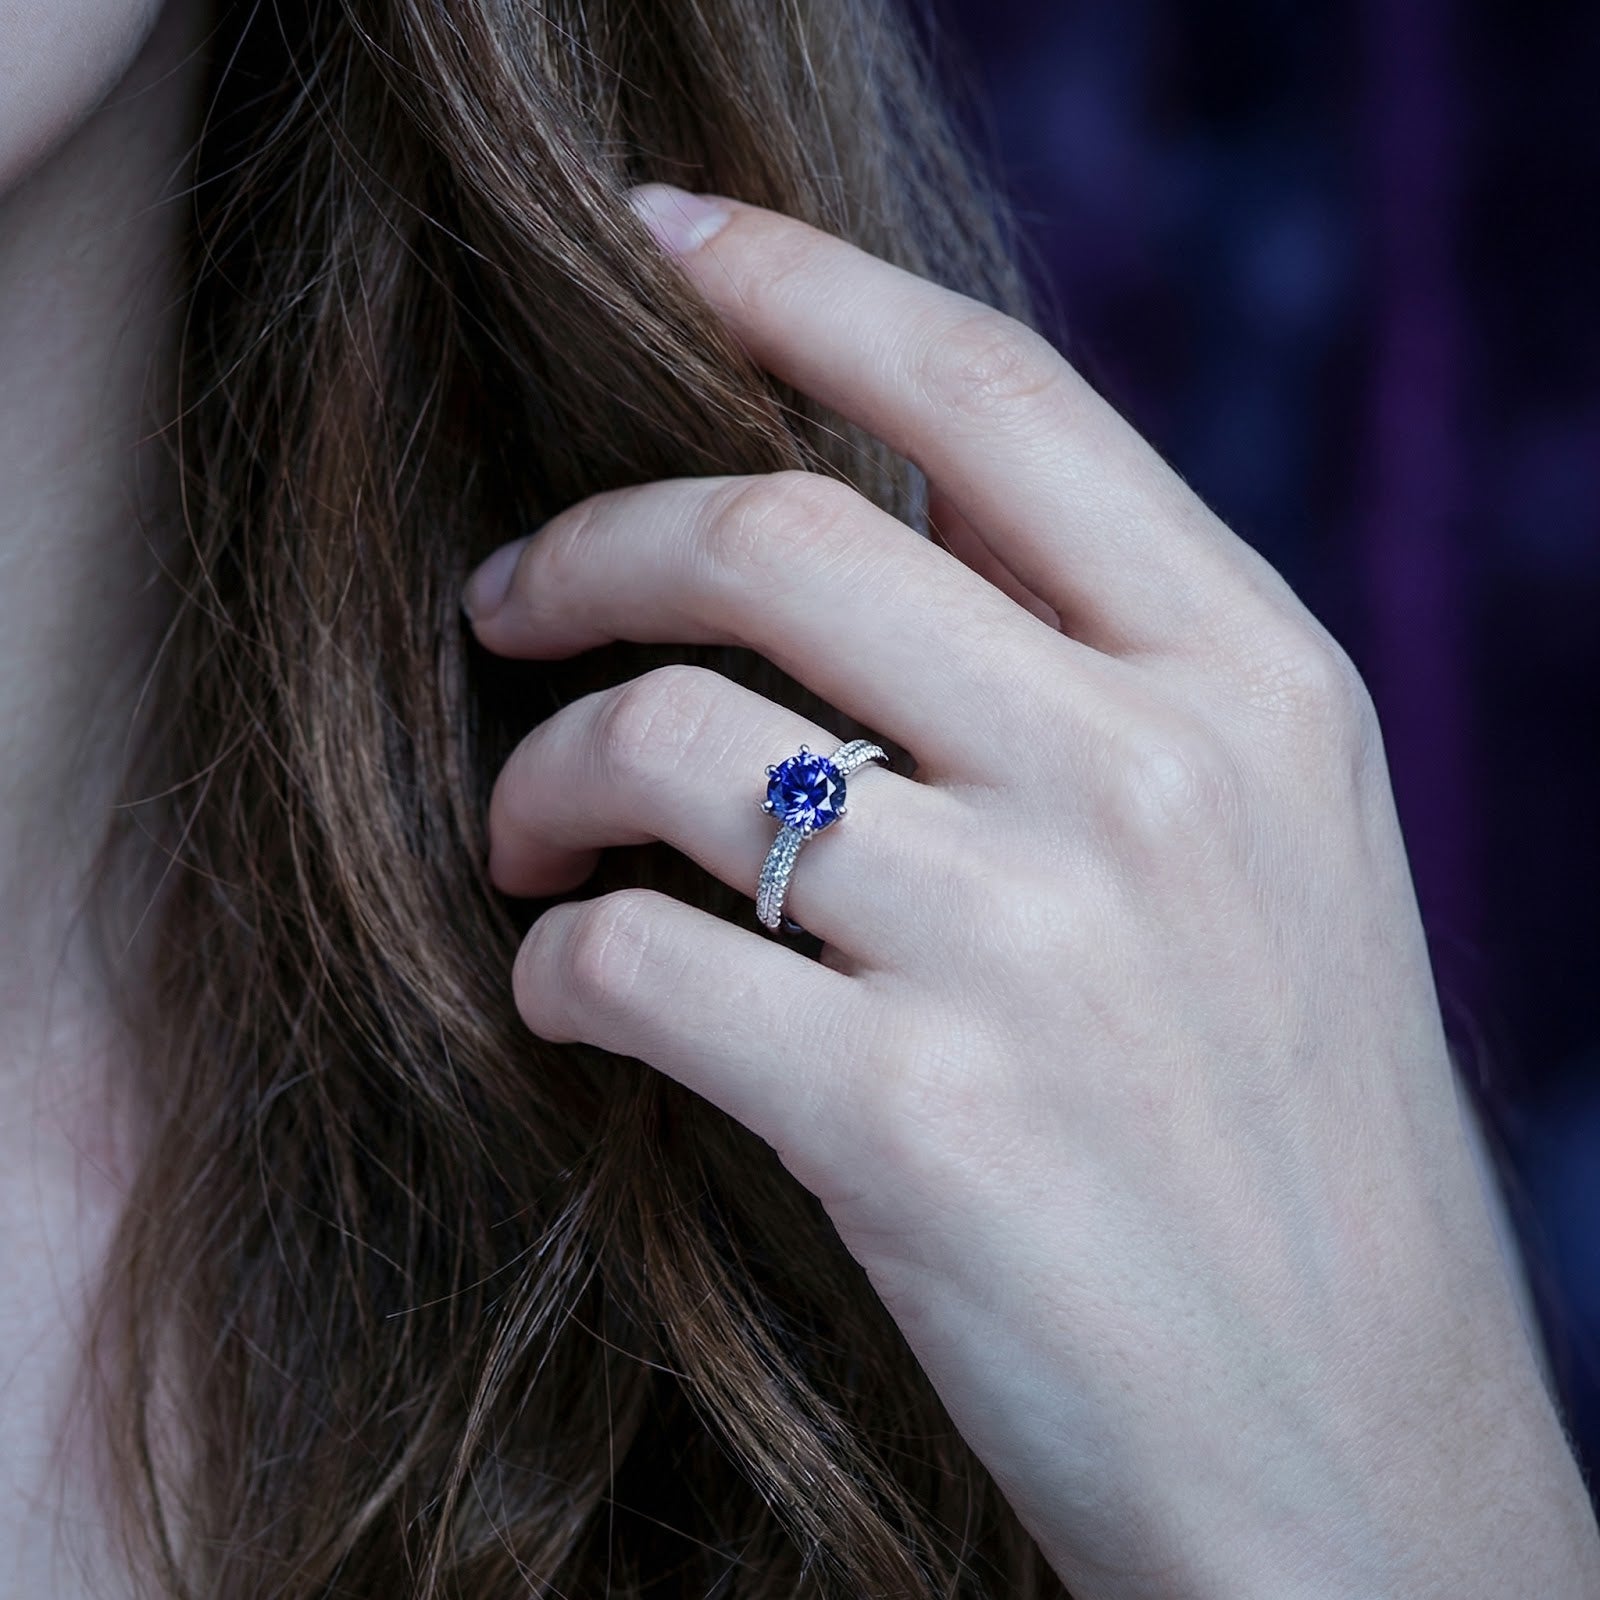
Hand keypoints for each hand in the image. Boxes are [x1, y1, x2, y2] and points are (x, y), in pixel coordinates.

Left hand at [461, 185, 1599, 1598]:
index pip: (995, 396)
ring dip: (540, 781)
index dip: (802, 284)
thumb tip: (854, 543)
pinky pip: (635, 962)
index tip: (662, 238)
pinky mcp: (917, 1126)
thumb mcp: (1255, 856)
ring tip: (523, 842)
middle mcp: (1158, 777)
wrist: (1356, 1457)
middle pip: (778, 536)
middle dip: (584, 550)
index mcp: (1255, 683)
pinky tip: (572, 996)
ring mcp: (1039, 946)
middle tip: (504, 603)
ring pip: (668, 743)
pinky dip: (556, 965)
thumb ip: (1086, 684)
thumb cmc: (1282, 1143)